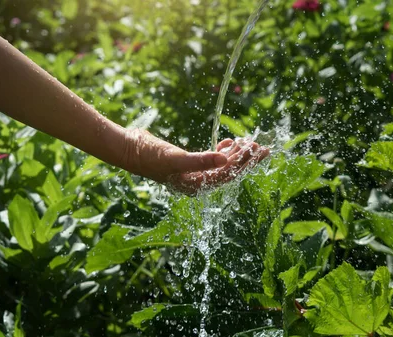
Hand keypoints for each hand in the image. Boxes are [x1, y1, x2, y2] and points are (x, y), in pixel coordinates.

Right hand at [121, 129, 268, 193]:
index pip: (227, 176)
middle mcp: (197, 182)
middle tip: (263, 148)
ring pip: (221, 164)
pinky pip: (210, 158)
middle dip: (246, 160)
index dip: (244, 163)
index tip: (258, 151)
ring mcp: (193, 172)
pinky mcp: (189, 161)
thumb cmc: (150, 156)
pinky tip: (230, 142)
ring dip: (236, 154)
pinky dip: (221, 150)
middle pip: (228, 172)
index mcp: (196, 186)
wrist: (129, 149)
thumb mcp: (176, 159)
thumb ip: (201, 160)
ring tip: (249, 142)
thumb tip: (225, 159)